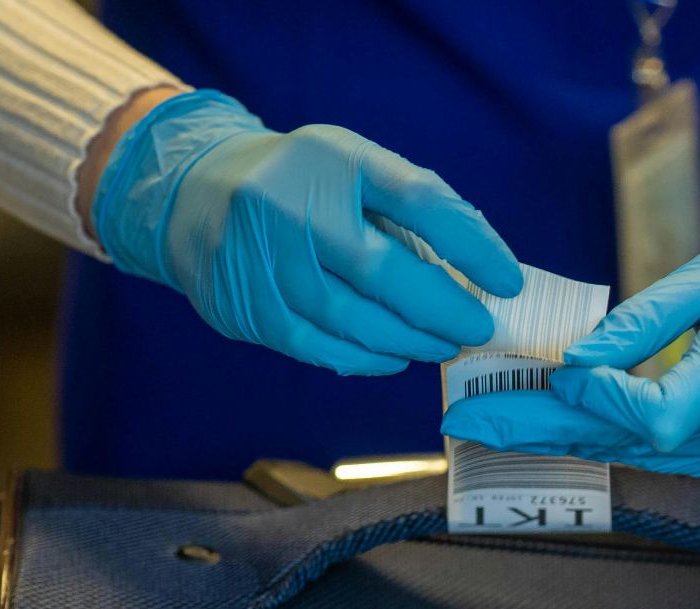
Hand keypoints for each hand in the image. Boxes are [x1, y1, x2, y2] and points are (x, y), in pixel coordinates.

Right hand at [93, 90, 520, 374]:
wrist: (191, 193)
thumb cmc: (301, 184)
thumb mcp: (353, 168)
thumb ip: (413, 207)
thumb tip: (485, 267)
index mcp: (331, 158)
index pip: (416, 198)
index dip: (471, 244)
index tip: (509, 281)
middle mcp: (289, 205)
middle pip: (381, 271)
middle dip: (442, 309)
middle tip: (478, 328)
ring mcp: (260, 260)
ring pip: (350, 319)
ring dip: (409, 340)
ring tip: (442, 344)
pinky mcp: (245, 307)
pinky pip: (317, 346)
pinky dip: (366, 359)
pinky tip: (395, 356)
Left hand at [440, 158, 699, 481]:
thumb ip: (645, 323)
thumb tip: (573, 364)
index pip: (656, 417)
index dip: (594, 406)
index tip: (547, 377)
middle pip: (640, 446)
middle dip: (550, 430)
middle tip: (469, 422)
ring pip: (659, 460)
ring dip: (585, 441)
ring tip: (509, 425)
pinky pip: (691, 460)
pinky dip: (636, 443)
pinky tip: (585, 428)